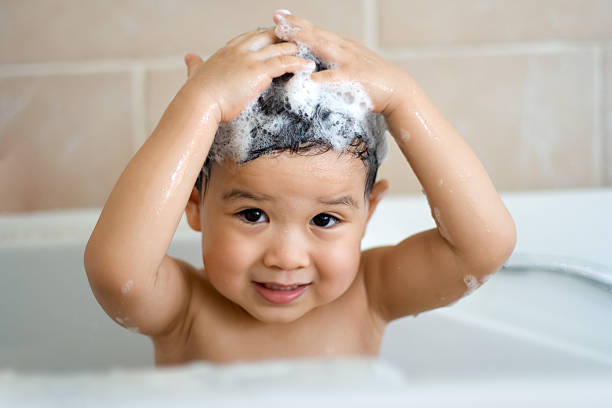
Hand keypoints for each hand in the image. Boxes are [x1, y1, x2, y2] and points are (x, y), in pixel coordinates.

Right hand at [183, 28, 313, 122]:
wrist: (198, 103)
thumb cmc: (196, 94)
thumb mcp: (195, 74)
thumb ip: (195, 64)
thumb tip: (189, 57)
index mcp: (226, 51)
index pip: (248, 37)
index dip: (262, 37)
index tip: (272, 38)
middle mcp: (239, 51)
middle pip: (266, 36)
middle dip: (282, 38)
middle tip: (297, 42)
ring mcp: (250, 59)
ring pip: (278, 47)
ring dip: (294, 48)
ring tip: (307, 52)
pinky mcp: (258, 71)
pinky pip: (284, 63)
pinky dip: (298, 62)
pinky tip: (308, 65)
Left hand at [272, 11, 413, 116]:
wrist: (399, 90)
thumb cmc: (373, 80)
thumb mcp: (351, 65)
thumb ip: (333, 61)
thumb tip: (312, 65)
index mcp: (342, 46)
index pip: (316, 31)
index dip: (297, 23)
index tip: (279, 16)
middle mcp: (344, 49)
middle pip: (316, 33)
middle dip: (295, 26)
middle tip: (276, 18)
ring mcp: (349, 62)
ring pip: (323, 47)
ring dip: (304, 39)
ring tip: (285, 35)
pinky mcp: (355, 79)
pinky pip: (335, 79)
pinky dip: (321, 78)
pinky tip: (307, 80)